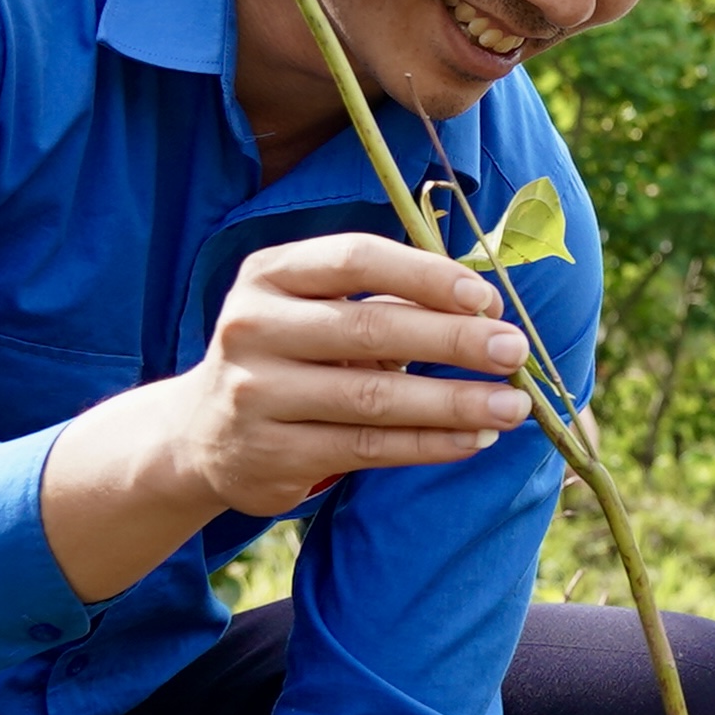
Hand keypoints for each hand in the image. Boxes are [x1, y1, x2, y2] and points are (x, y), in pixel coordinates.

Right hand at [44, 235, 534, 599]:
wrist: (200, 434)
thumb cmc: (286, 353)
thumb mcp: (313, 308)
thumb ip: (383, 299)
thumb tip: (484, 307)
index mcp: (269, 275)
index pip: (355, 259)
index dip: (425, 276)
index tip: (485, 297)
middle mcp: (254, 329)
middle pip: (369, 330)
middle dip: (454, 341)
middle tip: (514, 350)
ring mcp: (257, 396)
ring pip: (374, 400)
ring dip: (455, 403)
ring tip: (513, 405)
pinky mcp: (274, 455)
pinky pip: (369, 448)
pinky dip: (430, 444)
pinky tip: (476, 439)